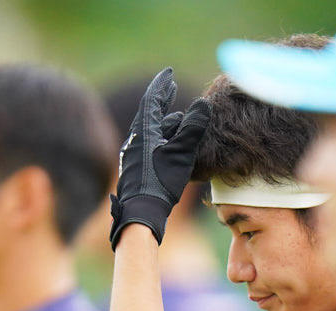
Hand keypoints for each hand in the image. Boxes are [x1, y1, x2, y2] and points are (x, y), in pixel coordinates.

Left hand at [109, 67, 211, 248]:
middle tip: (169, 89)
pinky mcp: (135, 169)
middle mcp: (134, 140)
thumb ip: (192, 128)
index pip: (151, 100)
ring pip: (150, 131)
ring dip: (164, 122)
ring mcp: (133, 155)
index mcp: (143, 132)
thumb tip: (202, 104)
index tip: (168, 73)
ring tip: (177, 117)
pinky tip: (168, 146)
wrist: (140, 213)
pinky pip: (149, 145)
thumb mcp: (181, 153)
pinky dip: (161, 138)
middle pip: (148, 114)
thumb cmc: (160, 183)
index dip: (161, 85)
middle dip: (161, 101)